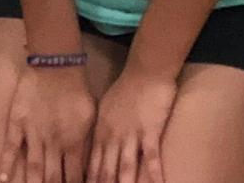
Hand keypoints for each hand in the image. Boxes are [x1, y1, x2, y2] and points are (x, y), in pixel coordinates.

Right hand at [0, 63, 95, 182]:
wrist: (57, 64)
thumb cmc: (77, 89)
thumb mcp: (90, 117)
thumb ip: (85, 142)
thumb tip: (87, 163)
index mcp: (73, 143)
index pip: (74, 177)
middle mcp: (53, 144)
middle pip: (53, 178)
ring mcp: (34, 134)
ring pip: (33, 168)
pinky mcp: (18, 123)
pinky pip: (11, 147)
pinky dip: (6, 165)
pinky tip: (2, 179)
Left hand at [85, 67, 174, 182]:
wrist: (145, 71)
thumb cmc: (126, 88)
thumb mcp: (105, 109)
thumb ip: (101, 130)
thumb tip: (96, 148)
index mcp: (101, 132)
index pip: (92, 164)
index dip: (89, 180)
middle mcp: (113, 137)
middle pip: (107, 170)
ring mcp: (131, 135)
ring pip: (126, 167)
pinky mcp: (150, 131)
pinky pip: (151, 157)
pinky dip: (154, 174)